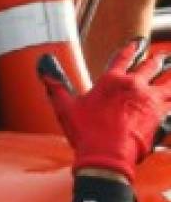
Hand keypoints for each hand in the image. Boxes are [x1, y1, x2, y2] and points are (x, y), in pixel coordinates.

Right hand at [39, 38, 170, 182]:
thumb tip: (44, 66)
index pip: (123, 58)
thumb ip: (56, 85)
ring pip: (168, 83)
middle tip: (159, 58)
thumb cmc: (86, 133)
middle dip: (155, 61)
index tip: (135, 45)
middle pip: (150, 66)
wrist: (107, 157)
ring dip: (170, 77)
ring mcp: (150, 99)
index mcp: (111, 81)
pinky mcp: (161, 115)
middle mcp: (134, 85)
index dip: (129, 50)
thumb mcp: (65, 108)